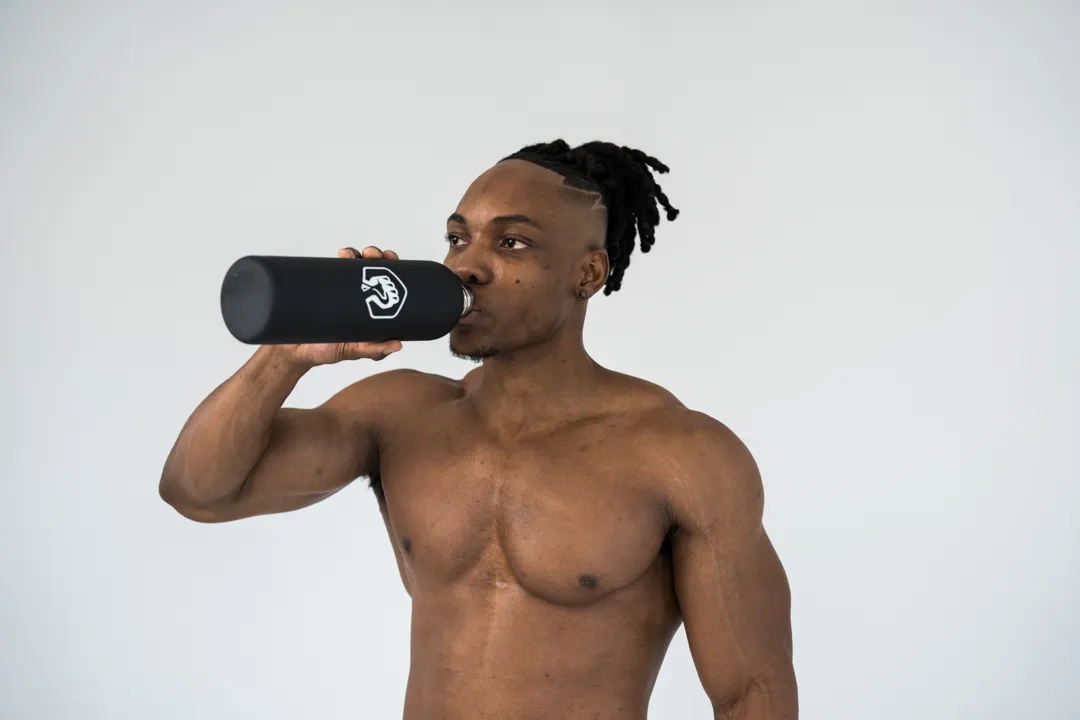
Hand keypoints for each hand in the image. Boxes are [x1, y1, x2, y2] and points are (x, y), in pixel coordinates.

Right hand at [276, 246, 403, 366]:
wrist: (292, 348)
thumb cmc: (326, 351)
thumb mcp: (353, 351)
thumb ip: (373, 350)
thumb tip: (397, 345)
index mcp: (373, 312)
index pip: (389, 287)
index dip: (395, 271)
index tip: (393, 260)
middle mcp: (361, 299)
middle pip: (375, 271)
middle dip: (377, 258)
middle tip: (372, 254)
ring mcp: (344, 291)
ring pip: (356, 266)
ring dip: (359, 255)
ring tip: (352, 254)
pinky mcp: (327, 287)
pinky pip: (336, 268)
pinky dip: (343, 257)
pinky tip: (344, 253)